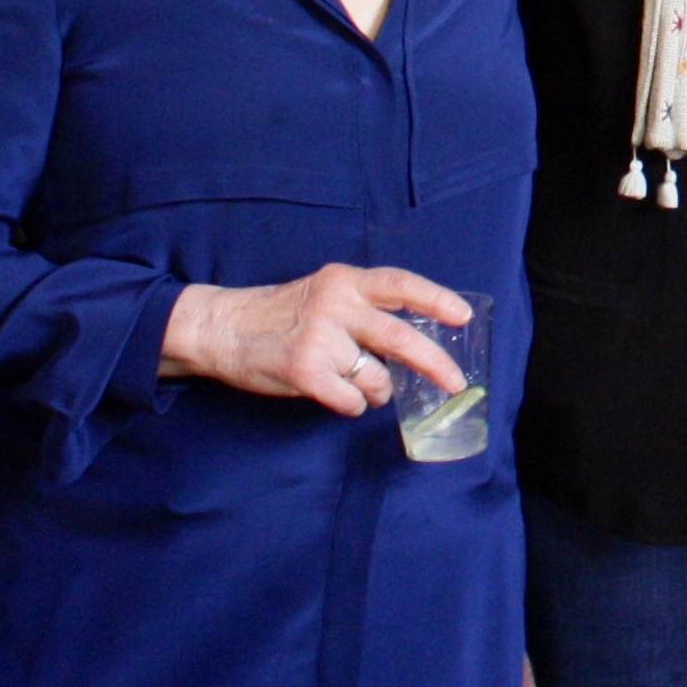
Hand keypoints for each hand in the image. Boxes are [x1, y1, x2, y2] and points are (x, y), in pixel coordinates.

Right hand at [160, 264, 471, 416]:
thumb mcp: (325, 293)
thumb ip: (365, 306)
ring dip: (380, 391)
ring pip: (377, 377)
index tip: (463, 316)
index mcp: (345, 281)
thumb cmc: (282, 314)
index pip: (400, 284)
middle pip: (400, 337)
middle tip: (454, 382)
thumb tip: (417, 338)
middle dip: (434, 362)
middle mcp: (335, 306)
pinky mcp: (304, 372)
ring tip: (362, 385)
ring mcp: (319, 340)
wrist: (223, 328)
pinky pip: (352, 400)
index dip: (436, 299)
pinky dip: (353, 404)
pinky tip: (337, 394)